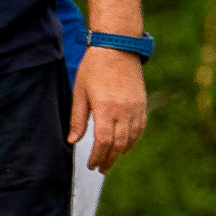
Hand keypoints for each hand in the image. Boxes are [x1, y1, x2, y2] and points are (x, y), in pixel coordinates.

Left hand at [67, 47, 147, 172]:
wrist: (118, 47)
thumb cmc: (94, 68)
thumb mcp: (79, 92)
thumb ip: (77, 119)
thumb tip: (72, 141)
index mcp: (105, 109)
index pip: (103, 142)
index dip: (98, 157)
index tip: (92, 165)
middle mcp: (123, 111)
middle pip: (118, 144)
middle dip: (109, 159)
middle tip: (101, 169)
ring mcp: (136, 108)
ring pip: (132, 138)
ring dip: (121, 152)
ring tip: (111, 159)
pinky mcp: (142, 103)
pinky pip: (140, 128)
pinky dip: (133, 140)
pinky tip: (125, 145)